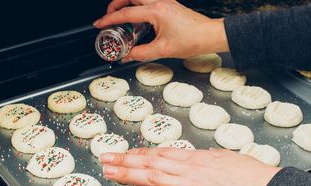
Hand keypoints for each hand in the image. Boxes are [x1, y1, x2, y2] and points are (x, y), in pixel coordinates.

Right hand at [93, 0, 228, 61]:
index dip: (110, 19)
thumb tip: (128, 56)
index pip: (126, 13)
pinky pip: (148, 2)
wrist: (210, 35)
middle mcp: (160, 2)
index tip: (99, 24)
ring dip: (127, 4)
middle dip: (115, 4)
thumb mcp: (164, 50)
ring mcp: (165, 2)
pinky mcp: (169, 6)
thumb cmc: (193, 39)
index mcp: (156, 11)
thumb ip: (142, 53)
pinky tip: (138, 21)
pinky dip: (138, 8)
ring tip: (122, 18)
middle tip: (109, 16)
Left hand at [100, 148, 280, 185]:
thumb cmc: (250, 174)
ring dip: (127, 175)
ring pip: (151, 178)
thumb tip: (199, 156)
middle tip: (106, 158)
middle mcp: (187, 169)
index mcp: (195, 157)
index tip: (127, 152)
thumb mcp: (225, 157)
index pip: (161, 153)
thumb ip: (207, 158)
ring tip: (109, 173)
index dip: (140, 153)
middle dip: (125, 160)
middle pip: (150, 163)